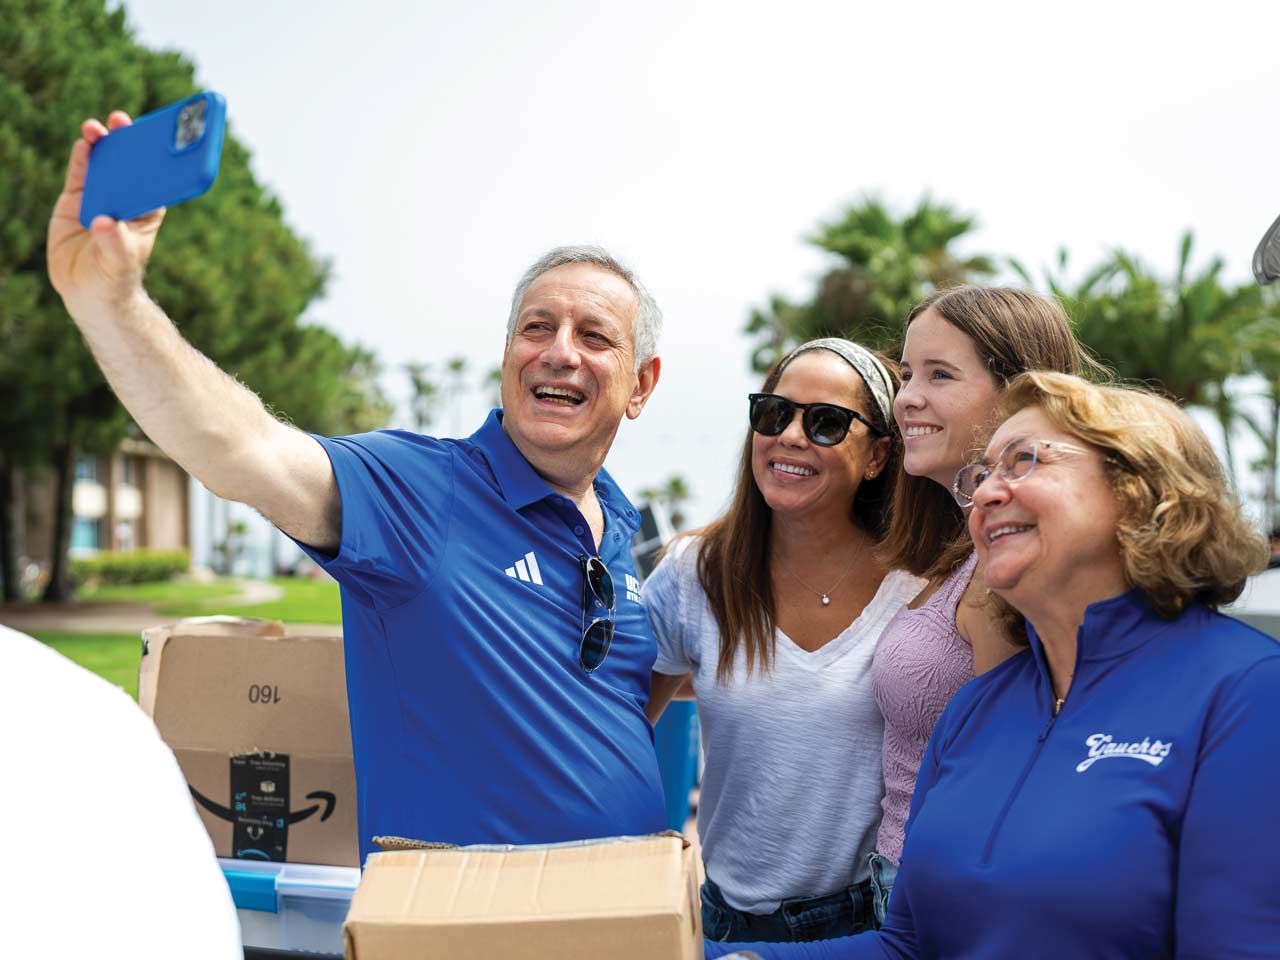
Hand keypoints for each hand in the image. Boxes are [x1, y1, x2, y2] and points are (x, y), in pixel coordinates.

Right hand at [47, 112, 165, 310]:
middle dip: (127, 140)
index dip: (158, 157)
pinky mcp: (76, 198)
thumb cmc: (115, 278)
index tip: (159, 137)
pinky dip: (81, 157)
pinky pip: (80, 172)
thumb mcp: (118, 263)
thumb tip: (103, 222)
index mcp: (147, 210)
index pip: (155, 179)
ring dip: (102, 142)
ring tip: (97, 128)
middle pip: (128, 164)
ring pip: (102, 162)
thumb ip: (112, 243)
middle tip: (122, 121)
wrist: (87, 291)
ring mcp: (100, 195)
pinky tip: (84, 143)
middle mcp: (125, 198)